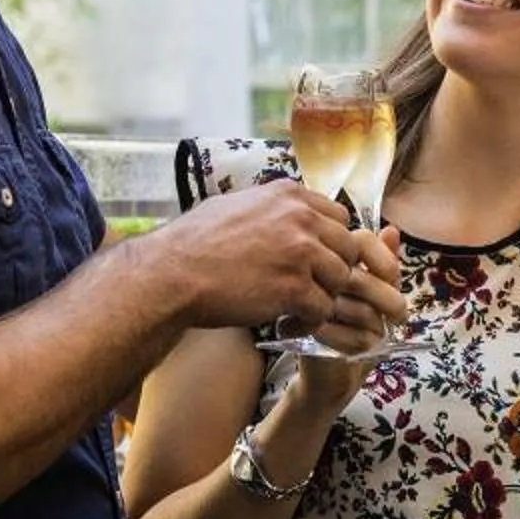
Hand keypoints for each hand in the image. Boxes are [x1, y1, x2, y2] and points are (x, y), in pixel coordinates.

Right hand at [150, 184, 388, 335]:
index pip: (339, 218)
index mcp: (288, 195)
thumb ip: (270, 208)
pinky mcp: (294, 287)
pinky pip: (322, 309)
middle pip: (347, 248)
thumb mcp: (235, 206)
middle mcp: (300, 218)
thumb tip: (285, 212)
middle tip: (310, 289)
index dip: (330, 244)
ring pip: (341, 280)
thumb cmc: (193, 243)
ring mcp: (300, 252)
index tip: (314, 262)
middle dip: (332, 272)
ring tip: (296, 310)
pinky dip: (308, 321)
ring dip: (322, 298)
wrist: (171, 273)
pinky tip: (286, 324)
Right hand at [278, 227, 406, 409]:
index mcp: (332, 260)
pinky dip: (360, 342)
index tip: (394, 282)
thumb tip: (392, 230)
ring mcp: (304, 301)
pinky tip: (358, 349)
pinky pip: (344, 329)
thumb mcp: (378, 296)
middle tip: (398, 317)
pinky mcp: (302, 328)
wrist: (330, 376)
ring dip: (374, 326)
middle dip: (389, 301)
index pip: (361, 241)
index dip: (385, 262)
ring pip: (358, 306)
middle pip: (362, 276)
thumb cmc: (356, 333)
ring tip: (374, 336)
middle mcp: (314, 275)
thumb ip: (384, 265)